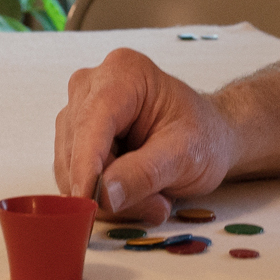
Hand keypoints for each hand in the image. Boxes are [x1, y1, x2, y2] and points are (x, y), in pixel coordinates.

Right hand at [53, 46, 239, 223]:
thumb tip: (104, 195)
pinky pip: (72, 175)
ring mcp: (79, 111)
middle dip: (108, 187)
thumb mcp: (186, 155)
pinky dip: (103, 196)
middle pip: (77, 147)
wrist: (208, 137)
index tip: (87, 199)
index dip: (86, 163)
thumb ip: (144, 174)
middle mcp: (92, 86)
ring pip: (71, 166)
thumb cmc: (204, 136)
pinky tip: (137, 194)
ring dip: (109, 196)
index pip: (92, 121)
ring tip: (155, 198)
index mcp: (124, 73)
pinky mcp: (75, 137)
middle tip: (156, 206)